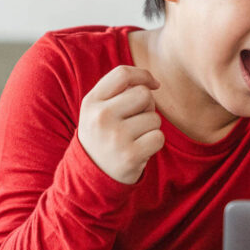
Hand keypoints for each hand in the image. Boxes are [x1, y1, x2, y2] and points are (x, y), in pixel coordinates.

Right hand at [78, 65, 163, 183]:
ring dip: (150, 127)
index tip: (153, 84)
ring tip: (134, 138)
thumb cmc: (103, 136)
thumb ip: (119, 91)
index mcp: (91, 102)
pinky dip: (154, 143)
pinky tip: (139, 149)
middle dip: (148, 106)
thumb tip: (153, 83)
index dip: (144, 75)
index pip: (122, 74)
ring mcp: (115, 137)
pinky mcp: (130, 155)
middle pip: (144, 94)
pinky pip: (159, 137)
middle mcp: (101, 117)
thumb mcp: (98, 110)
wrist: (91, 176)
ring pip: (154, 118)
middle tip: (136, 121)